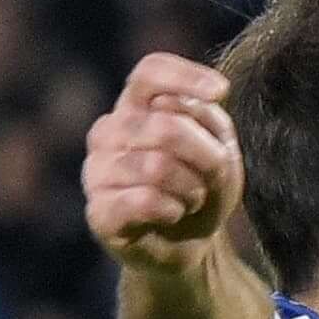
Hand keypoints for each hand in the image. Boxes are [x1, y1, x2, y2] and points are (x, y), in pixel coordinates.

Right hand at [82, 54, 243, 268]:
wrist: (190, 245)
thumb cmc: (200, 187)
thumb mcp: (219, 148)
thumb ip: (205, 120)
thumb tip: (176, 107)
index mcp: (134, 106)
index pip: (149, 73)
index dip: (185, 77)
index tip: (221, 92)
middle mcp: (108, 132)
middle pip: (165, 125)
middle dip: (205, 156)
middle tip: (212, 177)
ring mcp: (97, 171)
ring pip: (156, 166)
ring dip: (191, 188)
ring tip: (191, 199)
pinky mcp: (99, 212)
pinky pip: (143, 200)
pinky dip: (172, 209)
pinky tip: (173, 213)